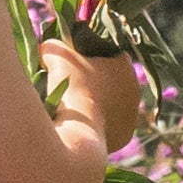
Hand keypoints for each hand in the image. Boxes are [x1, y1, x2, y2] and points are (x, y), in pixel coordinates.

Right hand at [52, 41, 146, 159]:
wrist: (80, 130)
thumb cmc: (72, 86)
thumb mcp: (56, 54)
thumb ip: (54, 45)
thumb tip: (48, 49)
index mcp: (125, 66)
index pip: (113, 54)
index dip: (94, 55)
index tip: (76, 61)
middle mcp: (135, 90)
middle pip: (113, 80)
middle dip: (96, 81)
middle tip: (72, 84)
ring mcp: (131, 116)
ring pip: (112, 104)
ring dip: (97, 104)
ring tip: (73, 107)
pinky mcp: (124, 137)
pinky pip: (109, 126)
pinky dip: (96, 125)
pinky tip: (79, 125)